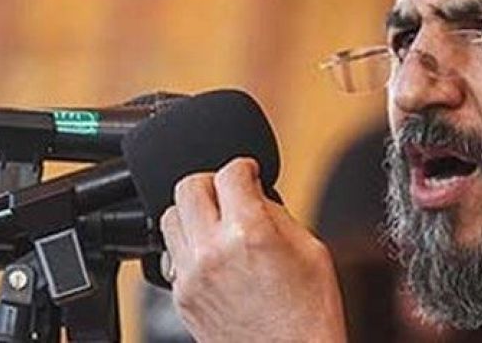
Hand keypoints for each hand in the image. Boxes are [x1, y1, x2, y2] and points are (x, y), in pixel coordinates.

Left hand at [160, 157, 347, 342]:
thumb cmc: (310, 316)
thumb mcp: (311, 249)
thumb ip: (275, 211)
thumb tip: (253, 192)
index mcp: (249, 233)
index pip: (229, 172)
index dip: (243, 167)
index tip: (248, 172)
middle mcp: (212, 251)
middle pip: (188, 186)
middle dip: (212, 182)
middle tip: (229, 193)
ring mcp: (192, 276)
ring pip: (170, 217)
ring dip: (193, 212)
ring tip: (216, 223)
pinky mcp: (182, 297)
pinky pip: (171, 253)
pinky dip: (188, 245)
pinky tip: (212, 254)